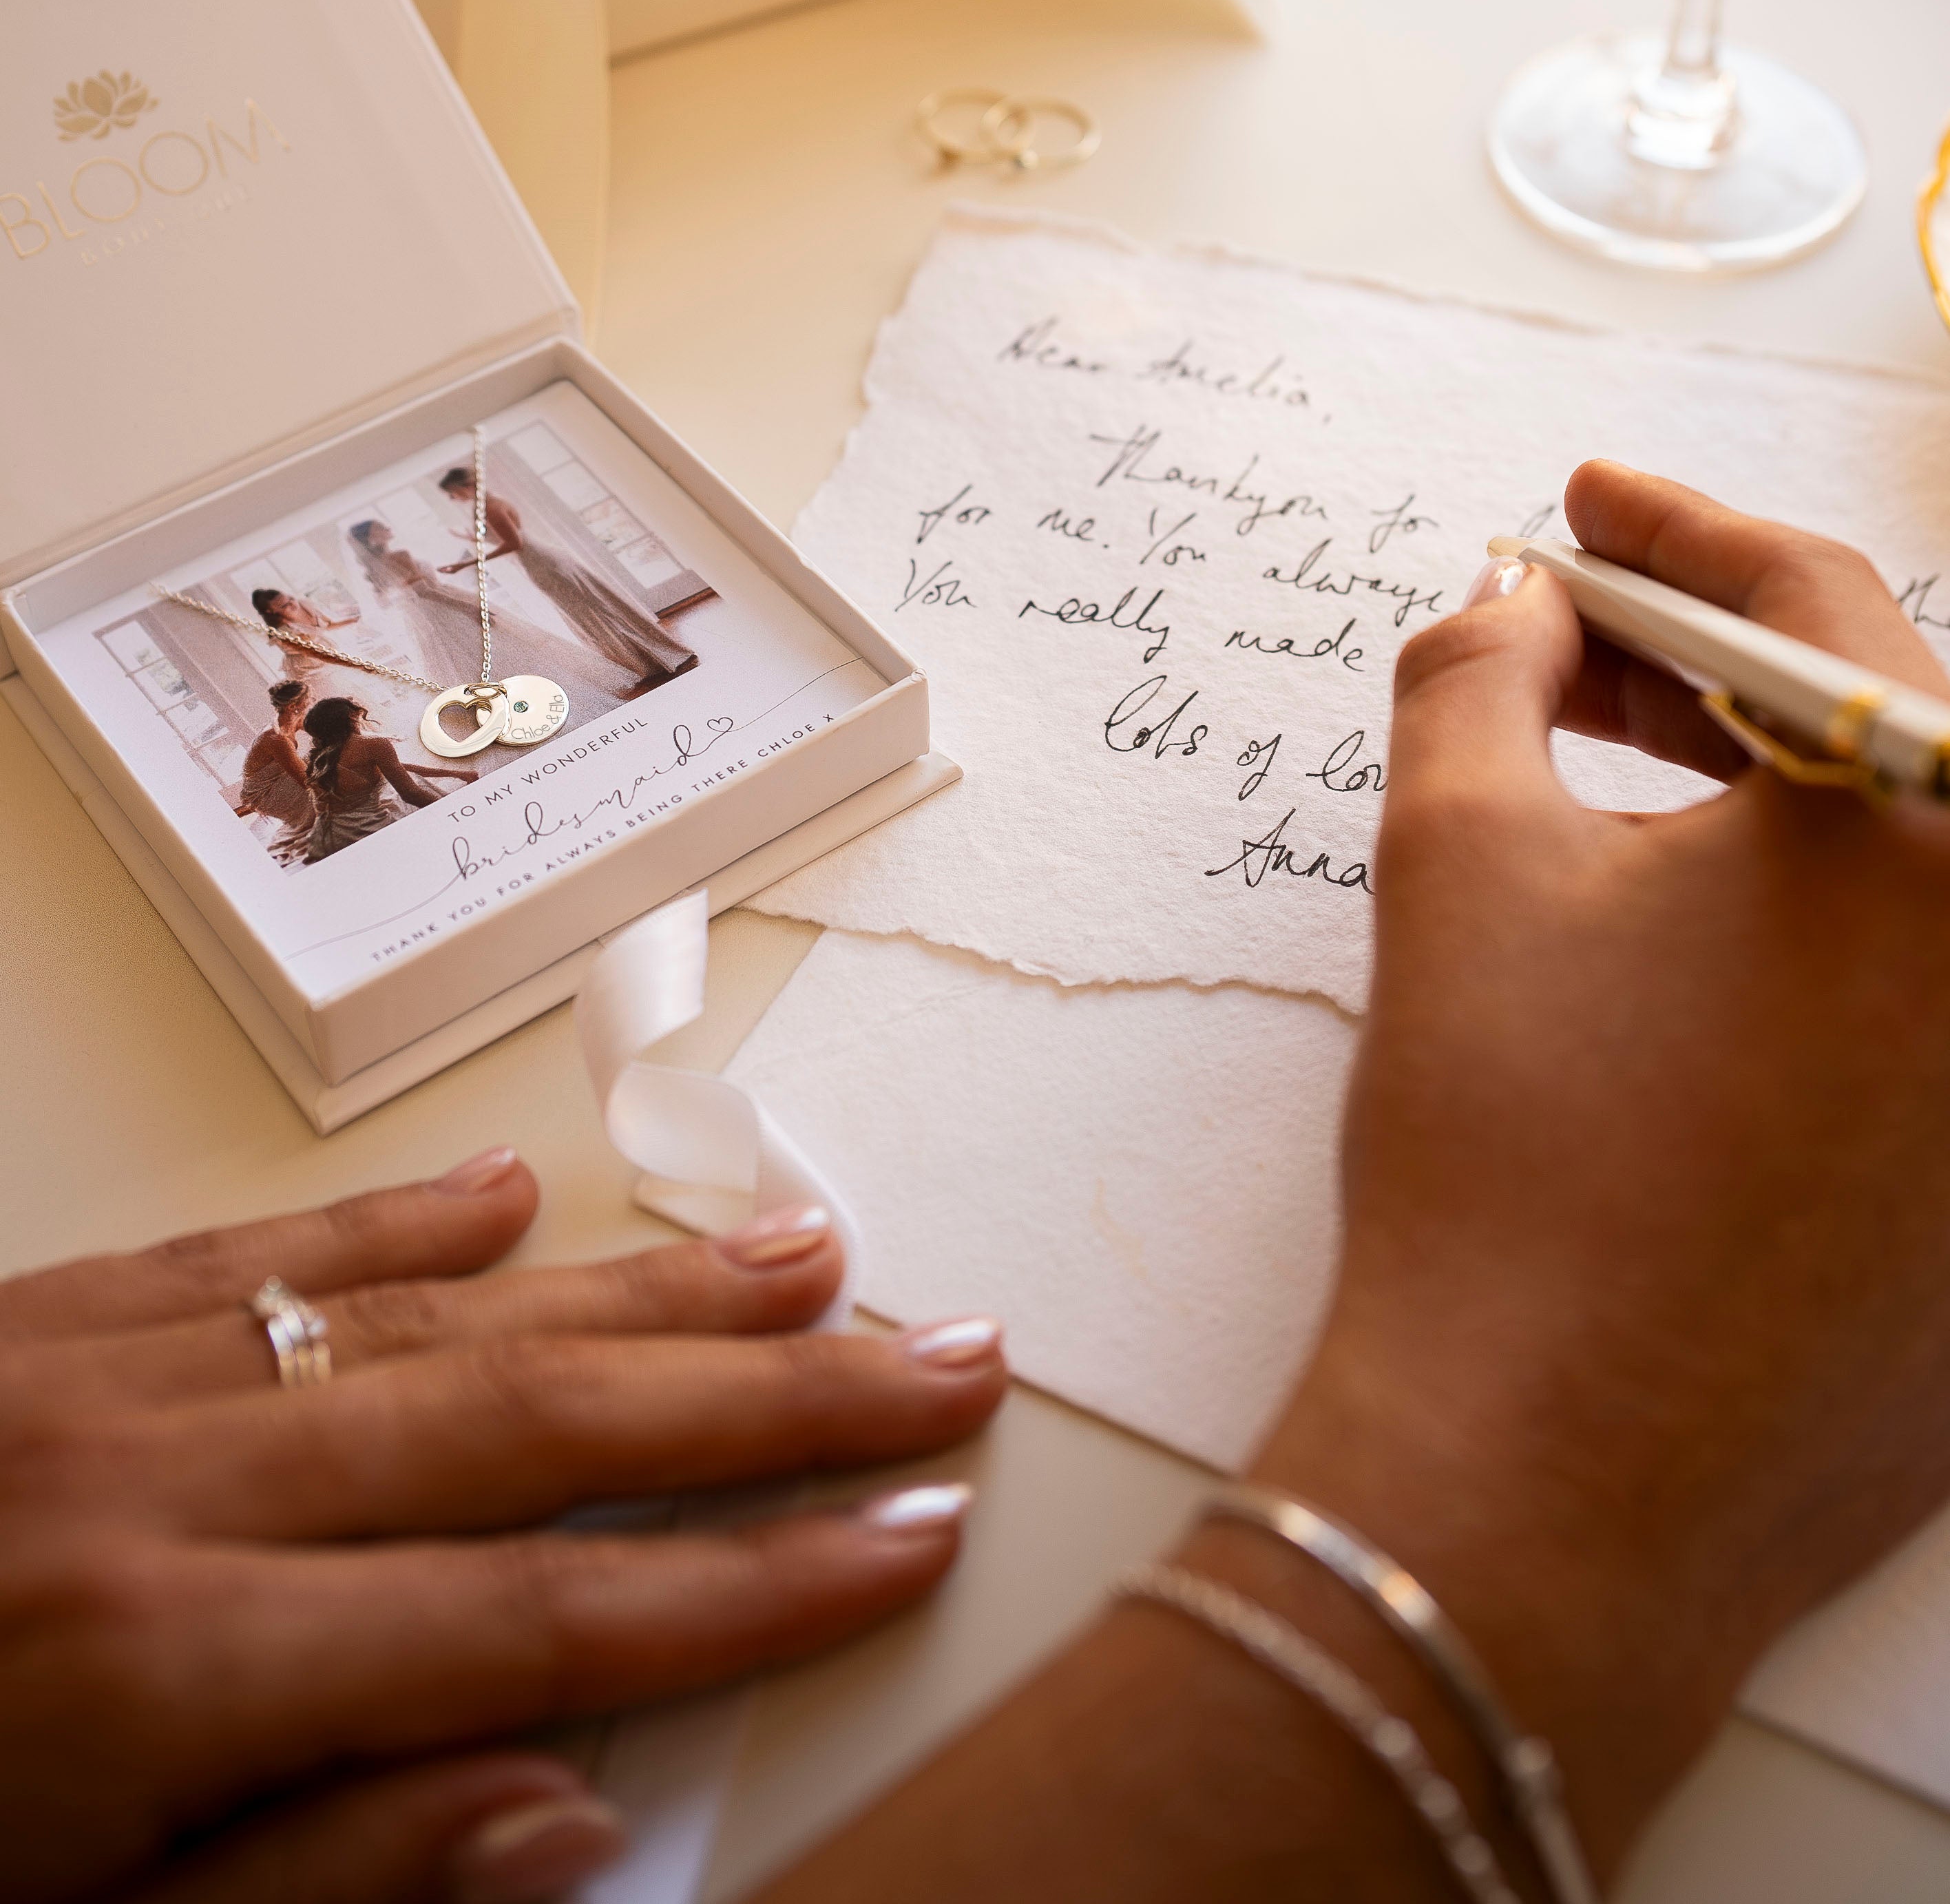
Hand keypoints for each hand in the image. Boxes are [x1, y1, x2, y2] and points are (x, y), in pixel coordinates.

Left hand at [1, 1152, 1004, 1902]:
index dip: (750, 1581)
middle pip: (528, 1426)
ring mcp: (87, 1384)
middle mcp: (155, 1493)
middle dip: (761, 1396)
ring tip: (803, 1251)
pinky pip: (241, 1256)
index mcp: (167, 1679)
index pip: (540, 1614)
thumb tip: (558, 1806)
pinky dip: (391, 1231)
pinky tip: (512, 1197)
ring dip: (628, 1287)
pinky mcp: (21, 1329)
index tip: (909, 1530)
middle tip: (939, 1349)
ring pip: (421, 1316)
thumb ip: (314, 1884)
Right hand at [751, 465, 1949, 1903]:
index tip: (1579, 503)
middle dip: (1710, 662)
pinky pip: (1922, 1013)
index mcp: (1926, 830)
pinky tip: (1693, 945)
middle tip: (1574, 630)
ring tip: (1618, 777)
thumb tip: (1521, 601)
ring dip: (1765, 800)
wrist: (1545, 1485)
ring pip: (1905, 875)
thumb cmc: (1504, 1158)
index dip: (1671, 529)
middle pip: (1873, 733)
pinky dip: (1816, 943)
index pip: (1810, 605)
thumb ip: (1482, 670)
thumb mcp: (1458, 855)